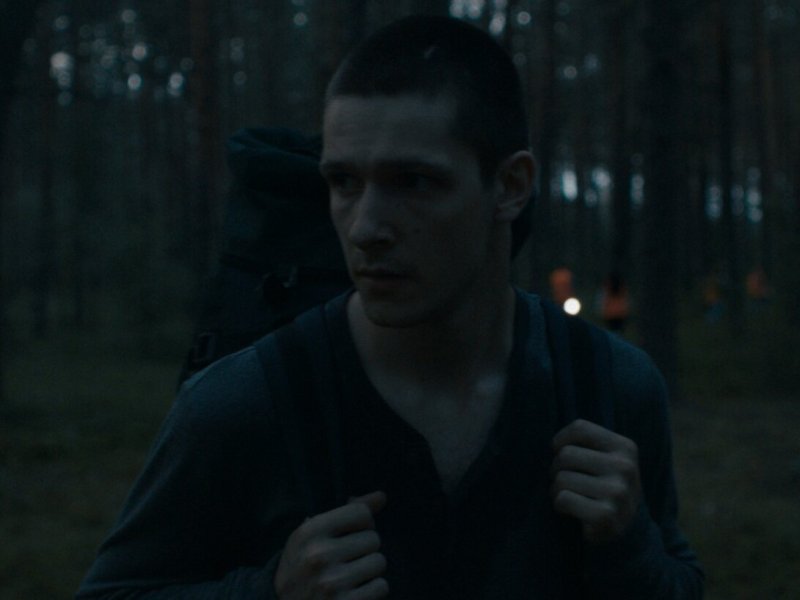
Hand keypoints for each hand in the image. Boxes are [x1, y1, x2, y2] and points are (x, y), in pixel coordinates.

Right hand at [274, 491, 388, 599]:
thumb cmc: (302, 566)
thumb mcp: (312, 535)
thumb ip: (347, 512)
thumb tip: (382, 496)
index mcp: (310, 532)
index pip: (362, 513)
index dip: (362, 523)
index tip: (351, 534)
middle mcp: (319, 556)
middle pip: (373, 538)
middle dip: (365, 549)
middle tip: (346, 560)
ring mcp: (332, 584)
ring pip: (379, 562)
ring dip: (369, 570)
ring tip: (349, 577)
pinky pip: (381, 586)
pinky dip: (372, 590)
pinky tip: (354, 592)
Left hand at [551, 419, 640, 543]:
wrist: (627, 532)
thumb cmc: (607, 487)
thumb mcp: (609, 459)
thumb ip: (587, 443)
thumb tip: (554, 443)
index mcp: (625, 447)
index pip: (580, 427)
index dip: (561, 439)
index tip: (559, 451)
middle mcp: (625, 467)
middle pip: (565, 454)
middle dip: (557, 469)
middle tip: (566, 481)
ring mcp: (617, 492)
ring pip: (561, 478)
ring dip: (556, 490)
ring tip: (571, 497)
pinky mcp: (605, 515)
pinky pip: (563, 499)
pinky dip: (560, 505)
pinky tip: (573, 511)